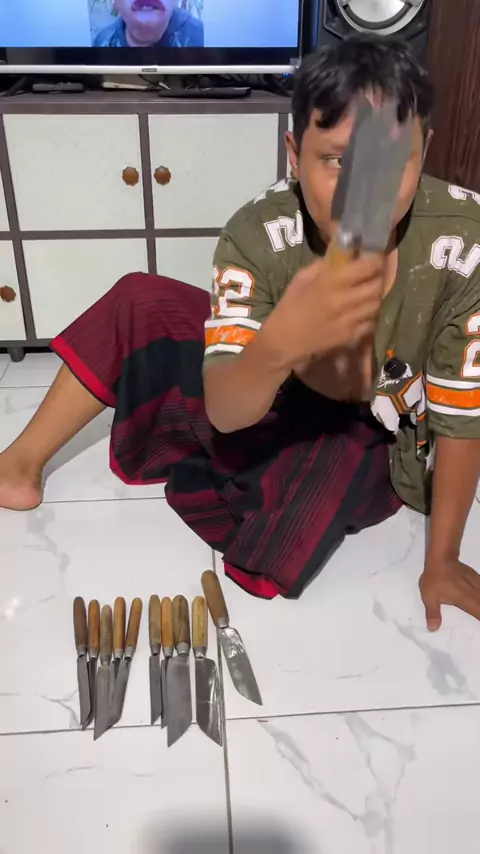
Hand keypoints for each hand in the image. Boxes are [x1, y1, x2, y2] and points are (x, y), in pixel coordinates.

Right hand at [263, 254, 384, 369]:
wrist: (283, 342)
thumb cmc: (289, 308)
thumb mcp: (301, 279)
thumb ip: (323, 266)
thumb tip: (342, 256)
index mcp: (330, 282)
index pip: (367, 267)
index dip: (375, 260)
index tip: (374, 257)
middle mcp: (343, 300)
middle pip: (376, 286)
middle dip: (377, 278)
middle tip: (372, 276)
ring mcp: (349, 320)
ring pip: (376, 304)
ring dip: (374, 297)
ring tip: (366, 294)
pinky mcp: (351, 336)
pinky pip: (371, 322)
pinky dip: (369, 316)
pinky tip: (361, 313)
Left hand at [419, 559, 479, 629]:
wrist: (441, 557)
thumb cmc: (435, 578)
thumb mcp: (430, 597)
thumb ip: (433, 613)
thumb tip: (433, 629)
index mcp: (466, 601)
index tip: (479, 621)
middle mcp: (476, 593)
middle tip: (477, 614)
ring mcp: (478, 584)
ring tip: (477, 606)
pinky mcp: (477, 578)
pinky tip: (478, 596)